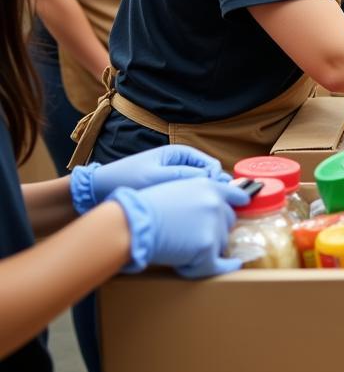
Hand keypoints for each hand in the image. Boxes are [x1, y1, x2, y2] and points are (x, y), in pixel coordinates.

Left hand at [70, 144, 227, 213]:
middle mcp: (180, 164)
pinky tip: (188, 218)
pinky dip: (190, 206)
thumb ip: (185, 176)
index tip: (220, 198)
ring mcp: (174, 178)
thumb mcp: (156, 177)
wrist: (95, 192)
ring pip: (199, 190)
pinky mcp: (167, 192)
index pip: (211, 166)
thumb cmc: (125, 180)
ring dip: (201, 200)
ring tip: (201, 215)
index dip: (219, 181)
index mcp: (180, 154)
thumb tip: (213, 180)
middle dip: (212, 192)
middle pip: (208, 178)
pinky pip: (186, 197)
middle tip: (214, 210)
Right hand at [109, 177, 250, 277]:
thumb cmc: (145, 209)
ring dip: (205, 250)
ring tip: (181, 249)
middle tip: (192, 239)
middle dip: (214, 232)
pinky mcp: (207, 246)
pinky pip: (217, 264)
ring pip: (221, 244)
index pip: (235, 194)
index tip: (245, 204)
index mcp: (208, 186)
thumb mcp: (176, 189)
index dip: (239, 202)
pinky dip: (220, 268)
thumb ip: (197, 195)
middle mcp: (216, 202)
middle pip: (228, 223)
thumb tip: (209, 208)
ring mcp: (213, 224)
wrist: (134, 223)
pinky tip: (231, 266)